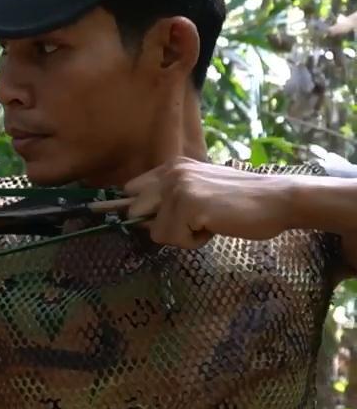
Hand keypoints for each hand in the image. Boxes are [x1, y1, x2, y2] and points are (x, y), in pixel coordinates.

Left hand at [124, 158, 294, 249]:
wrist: (277, 199)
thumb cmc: (241, 200)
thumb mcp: (199, 188)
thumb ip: (170, 197)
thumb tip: (137, 218)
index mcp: (172, 166)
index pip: (131, 189)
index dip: (140, 209)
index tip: (156, 216)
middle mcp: (171, 173)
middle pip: (133, 212)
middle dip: (159, 225)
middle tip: (190, 223)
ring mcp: (179, 188)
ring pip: (155, 231)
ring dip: (181, 236)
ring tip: (208, 223)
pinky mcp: (189, 206)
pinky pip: (173, 239)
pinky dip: (193, 242)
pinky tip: (214, 226)